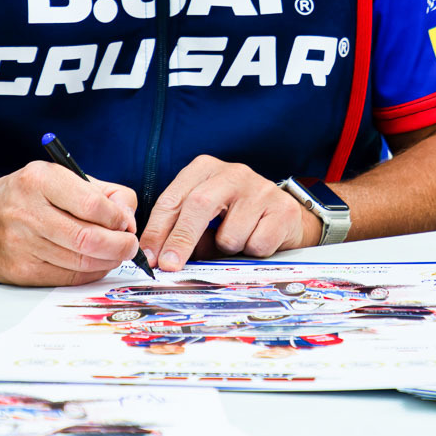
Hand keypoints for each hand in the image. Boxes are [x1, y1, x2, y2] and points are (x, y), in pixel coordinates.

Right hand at [0, 161, 138, 286]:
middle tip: (130, 246)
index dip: (118, 218)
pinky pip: (66, 279)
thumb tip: (129, 219)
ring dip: (108, 262)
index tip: (126, 223)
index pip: (92, 204)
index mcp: (40, 179)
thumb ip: (101, 192)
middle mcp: (27, 210)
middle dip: (119, 245)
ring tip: (115, 254)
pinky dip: (89, 274)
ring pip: (80, 262)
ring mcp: (20, 244)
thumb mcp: (58, 177)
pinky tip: (95, 265)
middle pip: (88, 238)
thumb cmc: (25, 196)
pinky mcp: (19, 271)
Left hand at [140, 156, 319, 271]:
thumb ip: (184, 232)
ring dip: (227, 251)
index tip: (149, 257)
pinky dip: (252, 253)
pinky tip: (257, 240)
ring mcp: (260, 188)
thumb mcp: (205, 218)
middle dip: (180, 240)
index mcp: (205, 169)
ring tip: (237, 242)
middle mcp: (233, 173)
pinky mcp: (282, 209)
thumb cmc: (236, 218)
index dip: (157, 230)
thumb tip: (161, 259)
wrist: (286, 217)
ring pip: (229, 234)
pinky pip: (256, 244)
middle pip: (198, 206)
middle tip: (169, 266)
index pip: (173, 199)